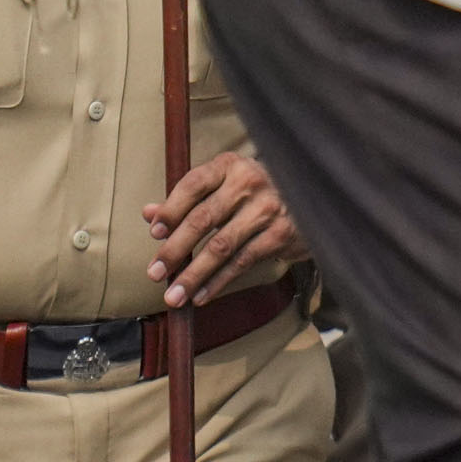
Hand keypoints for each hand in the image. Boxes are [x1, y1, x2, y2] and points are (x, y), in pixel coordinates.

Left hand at [145, 151, 301, 307]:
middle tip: (154, 273)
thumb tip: (149, 214)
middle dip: (175, 250)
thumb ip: (187, 200)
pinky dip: (219, 281)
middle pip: (203, 219)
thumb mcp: (223, 187)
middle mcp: (250, 183)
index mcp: (230, 166)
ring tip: (173, 295)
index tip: (154, 233)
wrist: (312, 198)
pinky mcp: (281, 234)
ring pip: (221, 246)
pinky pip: (242, 262)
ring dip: (194, 274)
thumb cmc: (255, 193)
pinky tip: (201, 295)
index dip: (171, 209)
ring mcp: (268, 209)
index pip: (193, 185)